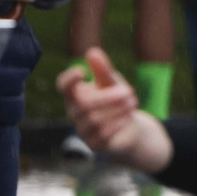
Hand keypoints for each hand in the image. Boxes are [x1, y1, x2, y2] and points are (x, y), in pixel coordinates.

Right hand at [56, 49, 172, 172]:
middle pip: (84, 104)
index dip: (68, 79)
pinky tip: (127, 118)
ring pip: (94, 120)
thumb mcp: (112, 83)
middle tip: (129, 92)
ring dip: (116, 110)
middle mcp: (74, 112)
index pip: (64, 86)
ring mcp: (82, 129)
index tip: (82, 71)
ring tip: (132, 103)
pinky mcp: (94, 143)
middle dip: (108, 97)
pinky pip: (102, 134)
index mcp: (75, 94)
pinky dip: (117, 124)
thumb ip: (103, 69)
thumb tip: (93, 52)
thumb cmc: (116, 100)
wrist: (130, 127)